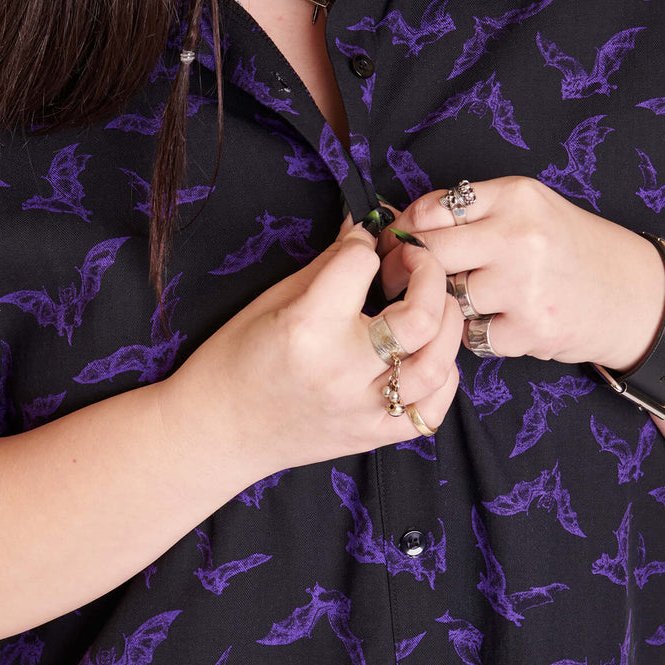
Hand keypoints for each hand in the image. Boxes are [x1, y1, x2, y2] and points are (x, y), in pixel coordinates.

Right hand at [173, 211, 463, 475]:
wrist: (218, 429)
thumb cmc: (236, 357)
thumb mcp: (274, 299)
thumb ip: (330, 264)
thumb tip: (363, 228)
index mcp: (308, 328)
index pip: (362, 263)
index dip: (365, 244)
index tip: (361, 245)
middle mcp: (342, 371)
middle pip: (420, 316)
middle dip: (428, 273)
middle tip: (415, 260)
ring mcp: (362, 410)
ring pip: (437, 364)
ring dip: (447, 324)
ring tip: (432, 305)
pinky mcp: (372, 436)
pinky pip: (431, 411)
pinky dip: (443, 377)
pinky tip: (428, 354)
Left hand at [374, 175, 664, 370]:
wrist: (634, 295)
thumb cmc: (571, 248)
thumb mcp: (529, 207)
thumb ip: (474, 210)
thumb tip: (403, 224)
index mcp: (515, 196)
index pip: (432, 209)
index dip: (404, 229)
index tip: (395, 243)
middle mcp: (519, 236)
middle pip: (430, 254)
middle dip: (402, 269)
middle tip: (394, 280)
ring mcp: (524, 285)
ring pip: (447, 298)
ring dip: (447, 304)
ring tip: (468, 298)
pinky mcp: (530, 329)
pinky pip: (472, 336)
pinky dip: (477, 333)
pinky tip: (500, 321)